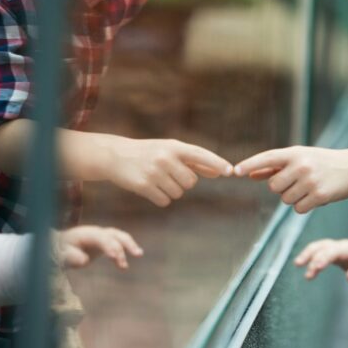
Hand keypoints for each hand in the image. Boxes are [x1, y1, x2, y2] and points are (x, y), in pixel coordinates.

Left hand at [58, 225, 143, 268]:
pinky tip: (130, 260)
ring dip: (130, 244)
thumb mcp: (62, 253)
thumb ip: (71, 256)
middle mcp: (97, 232)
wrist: (60, 245)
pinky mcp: (105, 242)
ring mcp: (102, 235)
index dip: (110, 246)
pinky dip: (126, 249)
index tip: (115, 257)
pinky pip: (118, 243)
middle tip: (135, 254)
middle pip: (114, 234)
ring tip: (139, 254)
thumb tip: (84, 260)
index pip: (102, 237)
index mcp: (87, 233)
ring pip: (119, 236)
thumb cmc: (61, 250)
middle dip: (125, 243)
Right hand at [104, 137, 231, 206]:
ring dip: (171, 191)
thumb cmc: (149, 153)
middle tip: (168, 174)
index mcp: (174, 146)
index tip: (230, 171)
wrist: (116, 156)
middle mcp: (165, 157)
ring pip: (178, 193)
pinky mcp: (144, 186)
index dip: (216, 163)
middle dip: (183, 182)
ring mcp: (154, 172)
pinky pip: (164, 201)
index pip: (200, 154)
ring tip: (157, 179)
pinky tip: (150, 187)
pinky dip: (160, 198)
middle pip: (191, 182)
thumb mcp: (170, 151)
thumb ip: (194, 162)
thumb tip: (218, 172)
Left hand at [233, 146, 347, 212]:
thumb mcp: (300, 158)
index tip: (235, 171)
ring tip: (309, 187)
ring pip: (285, 200)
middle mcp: (302, 165)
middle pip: (274, 186)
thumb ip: (275, 167)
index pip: (268, 158)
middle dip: (281, 188)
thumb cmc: (321, 162)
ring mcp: (310, 181)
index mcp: (295, 153)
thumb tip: (250, 175)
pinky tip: (316, 196)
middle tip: (297, 182)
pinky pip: (298, 209)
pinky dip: (304, 206)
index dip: (250, 164)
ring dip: (294, 198)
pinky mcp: (319, 196)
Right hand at [294, 239, 347, 293]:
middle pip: (323, 245)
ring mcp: (338, 249)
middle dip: (310, 254)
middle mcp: (343, 246)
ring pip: (319, 247)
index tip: (315, 268)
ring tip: (297, 264)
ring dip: (308, 254)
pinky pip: (321, 254)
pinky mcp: (336, 255)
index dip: (323, 257)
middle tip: (299, 264)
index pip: (334, 250)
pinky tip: (308, 273)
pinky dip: (312, 260)